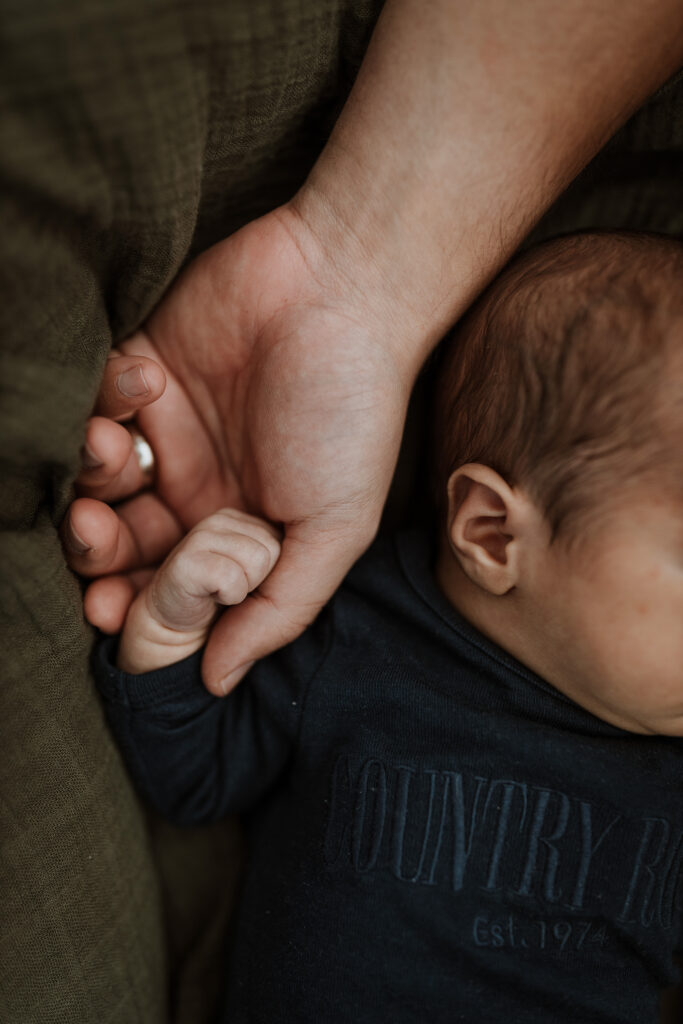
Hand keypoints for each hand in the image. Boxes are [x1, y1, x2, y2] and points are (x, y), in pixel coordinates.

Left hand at [65, 204, 413, 692]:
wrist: (342, 288)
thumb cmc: (352, 414)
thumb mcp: (335, 528)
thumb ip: (279, 609)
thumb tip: (218, 682)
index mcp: (242, 533)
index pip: (170, 589)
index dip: (133, 608)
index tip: (110, 612)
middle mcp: (200, 488)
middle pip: (120, 541)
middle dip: (95, 549)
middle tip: (94, 533)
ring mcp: (168, 430)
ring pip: (94, 479)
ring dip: (88, 474)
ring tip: (116, 446)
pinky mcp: (142, 368)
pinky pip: (90, 403)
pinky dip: (97, 401)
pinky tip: (143, 383)